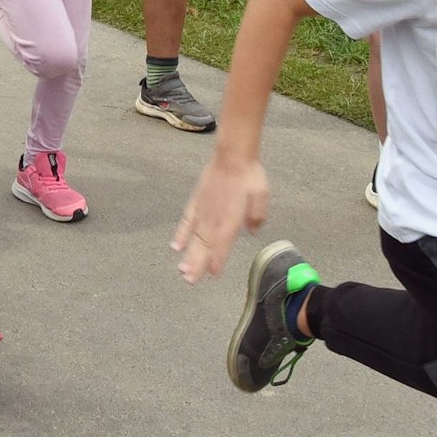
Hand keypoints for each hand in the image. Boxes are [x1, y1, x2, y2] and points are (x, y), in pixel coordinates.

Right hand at [171, 157, 270, 283]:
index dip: (217, 260)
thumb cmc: (249, 176)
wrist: (232, 156)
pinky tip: (175, 246)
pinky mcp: (196, 202)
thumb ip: (257, 216)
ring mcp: (203, 211)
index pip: (222, 245)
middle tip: (189, 280)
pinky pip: (187, 221)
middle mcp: (214, 219)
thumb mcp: (261, 196)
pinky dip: (181, 234)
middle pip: (205, 246)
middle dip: (197, 264)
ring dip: (188, 255)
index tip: (211, 274)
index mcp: (231, 220)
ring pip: (194, 238)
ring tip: (181, 270)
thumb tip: (254, 231)